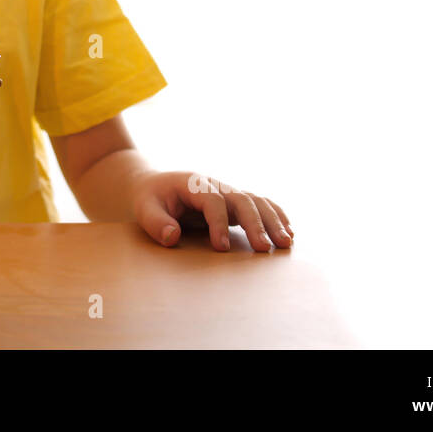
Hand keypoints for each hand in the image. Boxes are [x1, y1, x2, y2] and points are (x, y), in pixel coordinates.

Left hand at [131, 171, 293, 251]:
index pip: (212, 200)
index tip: (221, 247)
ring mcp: (227, 192)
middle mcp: (215, 184)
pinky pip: (260, 204)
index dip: (218, 223)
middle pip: (241, 198)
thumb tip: (172, 237)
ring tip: (286, 243)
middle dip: (254, 223)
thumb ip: (155, 222)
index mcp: (193, 183)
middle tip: (264, 248)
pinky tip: (288, 232)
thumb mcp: (144, 208)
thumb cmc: (150, 198)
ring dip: (272, 221)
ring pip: (255, 201)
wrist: (155, 185)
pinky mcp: (234, 202)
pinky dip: (276, 216)